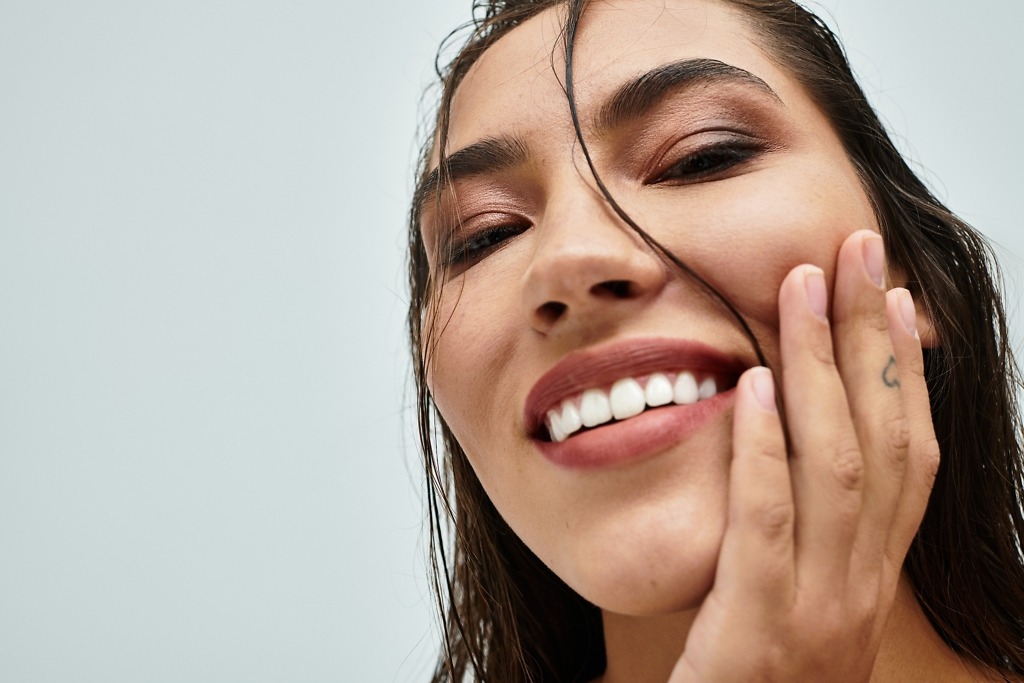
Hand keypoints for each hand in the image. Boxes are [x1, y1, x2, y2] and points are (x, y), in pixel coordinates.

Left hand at [670, 230, 939, 681]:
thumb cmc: (750, 679)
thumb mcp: (793, 600)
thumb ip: (799, 531)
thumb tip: (783, 438)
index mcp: (868, 574)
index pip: (908, 455)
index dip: (904, 371)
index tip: (892, 297)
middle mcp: (861, 586)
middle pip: (884, 439)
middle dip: (872, 339)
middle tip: (857, 253)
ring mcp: (819, 610)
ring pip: (836, 465)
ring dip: (821, 366)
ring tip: (803, 288)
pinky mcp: (758, 631)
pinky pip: (768, 522)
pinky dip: (763, 448)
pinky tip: (751, 383)